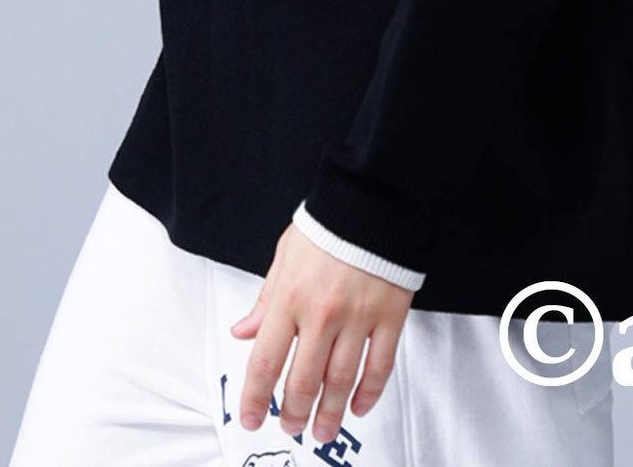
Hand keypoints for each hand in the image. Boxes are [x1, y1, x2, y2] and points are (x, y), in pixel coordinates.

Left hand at [230, 221, 412, 445]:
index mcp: (290, 298)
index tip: (251, 419)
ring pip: (340, 381)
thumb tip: (242, 332)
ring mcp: (358, 317)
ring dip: (329, 414)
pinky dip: (369, 393)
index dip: (255, 398)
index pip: (265, 361)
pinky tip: (359, 408)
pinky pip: (379, 366)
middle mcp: (321, 314)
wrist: (373, 199)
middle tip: (292, 429)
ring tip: (322, 432)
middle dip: (294, 413)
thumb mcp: (285, 256)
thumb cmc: (326, 227)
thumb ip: (265, 300)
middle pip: (303, 380)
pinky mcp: (390, 316)